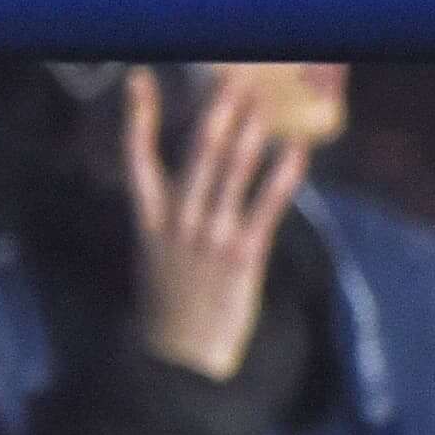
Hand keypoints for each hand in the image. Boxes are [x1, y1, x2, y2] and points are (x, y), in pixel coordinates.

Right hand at [123, 69, 313, 383]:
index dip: (139, 116)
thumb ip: (168, 221)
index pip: (138, 157)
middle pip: (197, 153)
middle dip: (217, 111)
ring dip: (250, 132)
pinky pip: (265, 208)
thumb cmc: (172, 305)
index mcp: (150, 219)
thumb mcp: (156, 257)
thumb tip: (182, 191)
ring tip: (264, 100)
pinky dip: (281, 176)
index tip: (141, 77)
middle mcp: (178, 221)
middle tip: (234, 76)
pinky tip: (296, 150)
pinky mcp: (242, 256)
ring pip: (230, 172)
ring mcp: (210, 237)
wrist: (180, 357)